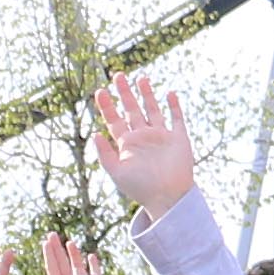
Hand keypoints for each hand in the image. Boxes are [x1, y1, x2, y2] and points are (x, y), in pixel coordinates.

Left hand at [85, 74, 197, 218]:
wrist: (167, 198)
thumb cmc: (140, 189)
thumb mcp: (117, 172)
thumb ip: (105, 154)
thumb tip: (95, 134)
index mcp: (127, 144)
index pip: (114, 120)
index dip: (107, 106)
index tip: (100, 91)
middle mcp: (142, 137)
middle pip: (132, 109)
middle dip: (125, 93)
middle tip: (118, 75)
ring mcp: (161, 136)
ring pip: (152, 110)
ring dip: (147, 94)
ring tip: (140, 78)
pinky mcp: (178, 139)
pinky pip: (177, 119)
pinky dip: (174, 106)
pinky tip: (170, 94)